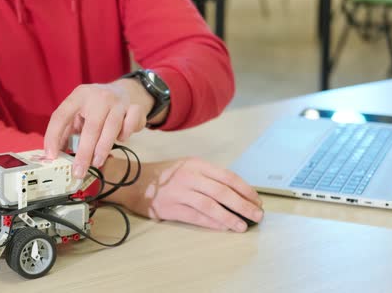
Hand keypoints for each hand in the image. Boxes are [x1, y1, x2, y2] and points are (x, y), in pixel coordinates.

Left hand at [44, 80, 154, 177]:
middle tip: (78, 171)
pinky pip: (131, 125)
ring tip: (96, 163)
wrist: (123, 91)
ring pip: (111, 128)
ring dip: (103, 149)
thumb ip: (67, 132)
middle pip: (91, 127)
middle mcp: (98, 96)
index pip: (61, 116)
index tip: (52, 156)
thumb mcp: (78, 114)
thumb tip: (56, 156)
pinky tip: (120, 139)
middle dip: (84, 153)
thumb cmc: (95, 107)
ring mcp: (118, 101)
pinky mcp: (135, 107)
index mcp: (79, 96)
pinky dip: (125, 135)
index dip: (53, 136)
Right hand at [110, 157, 263, 231]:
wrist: (134, 181)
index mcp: (196, 164)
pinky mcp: (171, 208)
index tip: (256, 200)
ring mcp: (180, 192)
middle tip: (257, 215)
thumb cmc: (163, 175)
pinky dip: (212, 223)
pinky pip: (197, 217)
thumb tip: (234, 193)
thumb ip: (207, 176)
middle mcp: (189, 176)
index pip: (228, 177)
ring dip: (230, 218)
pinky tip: (223, 227)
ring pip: (211, 206)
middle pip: (223, 192)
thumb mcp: (186, 166)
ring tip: (242, 226)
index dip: (245, 190)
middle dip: (243, 205)